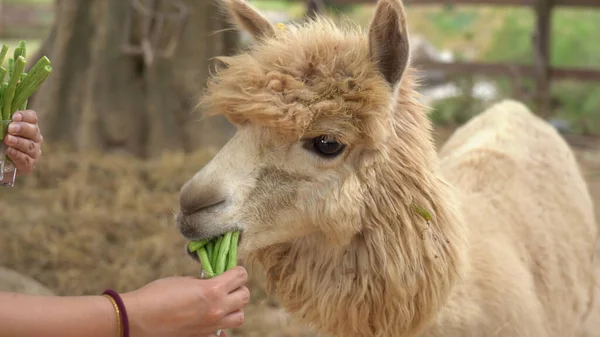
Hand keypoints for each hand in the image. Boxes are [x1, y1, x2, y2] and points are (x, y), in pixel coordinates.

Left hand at [4, 110, 42, 174]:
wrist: (3, 163)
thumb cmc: (3, 144)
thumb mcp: (4, 132)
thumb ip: (4, 125)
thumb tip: (1, 119)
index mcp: (30, 127)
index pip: (32, 118)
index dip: (25, 116)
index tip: (15, 117)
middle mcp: (35, 139)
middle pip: (33, 131)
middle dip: (22, 129)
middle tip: (11, 128)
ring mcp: (34, 152)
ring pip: (30, 146)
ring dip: (19, 142)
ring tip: (8, 140)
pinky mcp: (29, 165)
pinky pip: (25, 160)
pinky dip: (17, 155)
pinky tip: (9, 151)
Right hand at [122, 266, 249, 336]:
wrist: (139, 318)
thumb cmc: (157, 294)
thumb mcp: (183, 280)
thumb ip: (202, 281)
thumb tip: (211, 281)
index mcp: (212, 290)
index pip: (241, 276)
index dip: (237, 271)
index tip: (231, 271)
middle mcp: (217, 309)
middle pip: (245, 296)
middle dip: (238, 288)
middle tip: (227, 286)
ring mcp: (211, 326)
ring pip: (239, 317)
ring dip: (234, 308)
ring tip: (222, 303)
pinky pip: (221, 333)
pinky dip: (220, 326)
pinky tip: (210, 319)